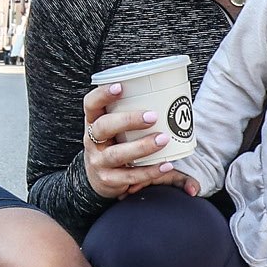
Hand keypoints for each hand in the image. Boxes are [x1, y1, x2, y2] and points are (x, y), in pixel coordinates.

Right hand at [80, 82, 193, 200]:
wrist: (99, 178)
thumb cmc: (115, 144)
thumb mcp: (115, 128)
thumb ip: (134, 113)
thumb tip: (175, 97)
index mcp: (93, 122)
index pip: (91, 104)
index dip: (102, 94)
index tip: (121, 87)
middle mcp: (92, 141)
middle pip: (103, 127)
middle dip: (127, 120)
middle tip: (152, 117)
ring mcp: (98, 161)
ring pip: (117, 154)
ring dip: (142, 146)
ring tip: (163, 139)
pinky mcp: (109, 180)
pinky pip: (130, 176)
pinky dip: (150, 171)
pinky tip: (166, 165)